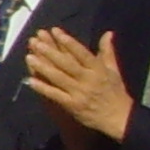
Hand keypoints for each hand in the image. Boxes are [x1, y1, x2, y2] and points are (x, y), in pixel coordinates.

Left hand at [26, 26, 130, 149]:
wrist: (119, 118)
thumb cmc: (115, 92)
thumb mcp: (113, 70)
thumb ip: (107, 51)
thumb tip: (108, 33)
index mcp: (98, 70)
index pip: (82, 53)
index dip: (68, 42)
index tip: (55, 31)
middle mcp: (88, 79)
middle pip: (67, 63)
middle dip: (50, 51)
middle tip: (36, 41)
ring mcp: (79, 93)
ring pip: (59, 78)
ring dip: (43, 67)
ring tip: (29, 56)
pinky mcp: (72, 105)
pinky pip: (55, 95)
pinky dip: (43, 88)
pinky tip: (30, 81)